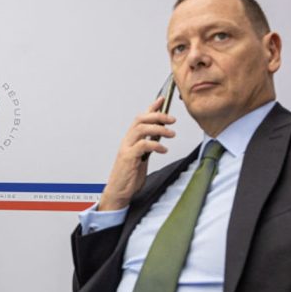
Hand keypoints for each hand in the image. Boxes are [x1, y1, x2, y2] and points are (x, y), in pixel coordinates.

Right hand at [98, 96, 175, 211]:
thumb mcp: (141, 157)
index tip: (162, 99)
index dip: (151, 107)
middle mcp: (127, 141)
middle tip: (172, 119)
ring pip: (141, 129)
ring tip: (171, 134)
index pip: (140, 118)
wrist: (118, 192)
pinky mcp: (129, 158)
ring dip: (158, 129)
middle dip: (157, 116)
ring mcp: (126, 149)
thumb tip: (159, 136)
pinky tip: (163, 149)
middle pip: (140, 120)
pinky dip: (155, 145)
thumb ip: (148, 146)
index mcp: (130, 140)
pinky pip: (143, 145)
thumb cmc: (129, 176)